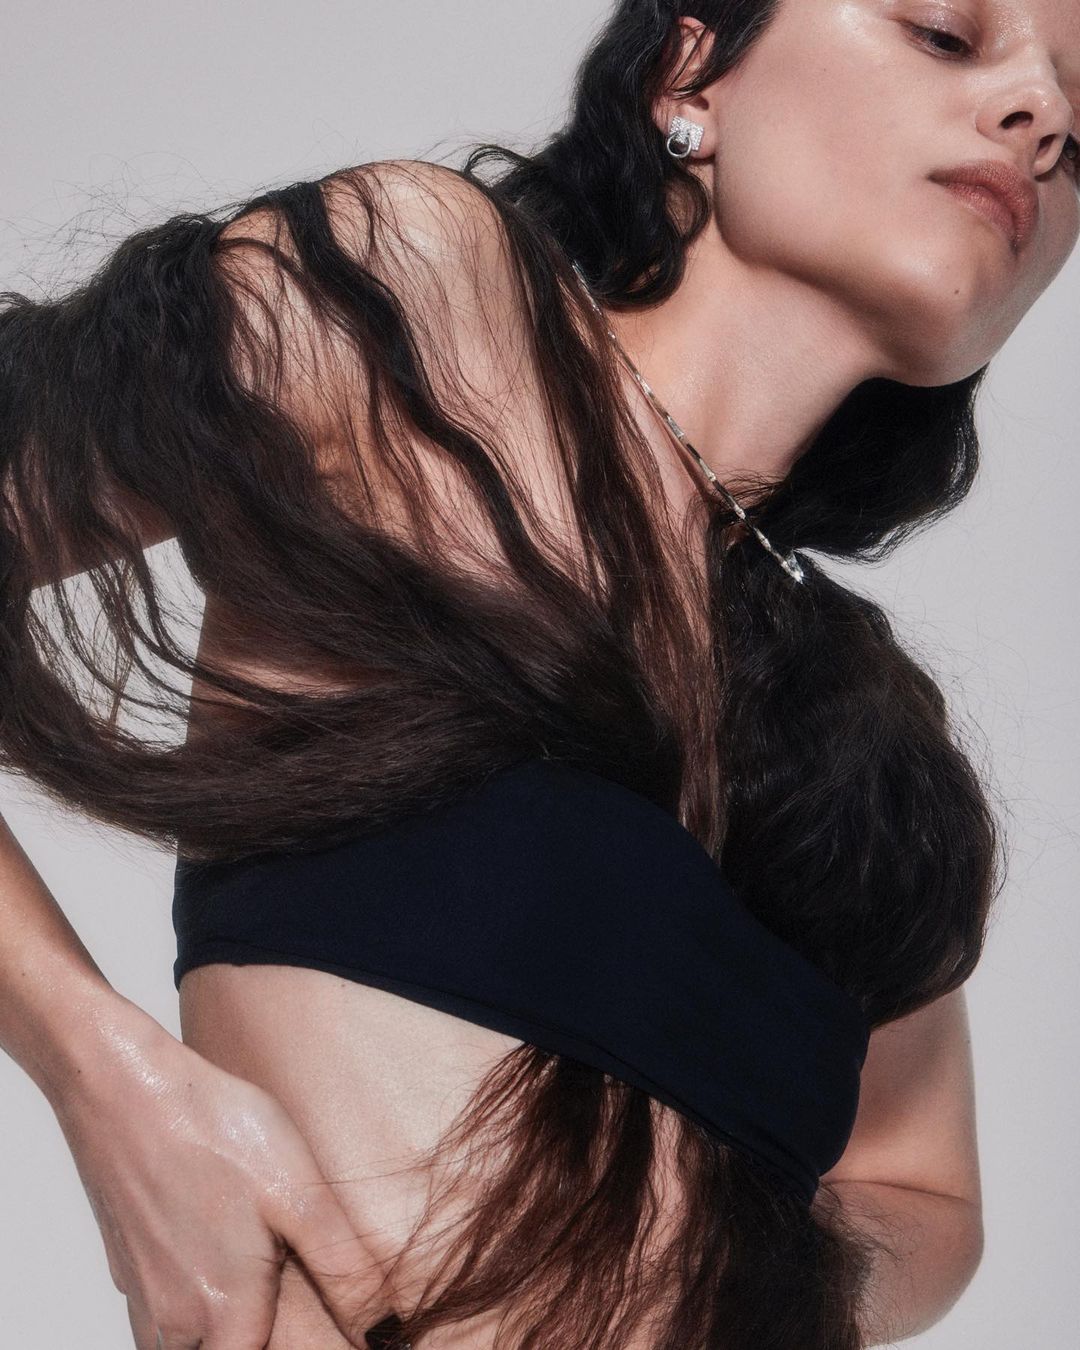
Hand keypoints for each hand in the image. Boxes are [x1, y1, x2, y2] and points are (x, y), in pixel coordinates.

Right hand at [49, 1000, 390, 1347]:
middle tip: (285, 1277)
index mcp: (225, 1313)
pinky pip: (162, 1310)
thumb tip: (385, 1329)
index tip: (327, 1320)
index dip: (300, 1344)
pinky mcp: (126, 1262)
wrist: (124, 1085)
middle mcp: (174, 1318)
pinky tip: (217, 1246)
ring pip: (185, 1341)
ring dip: (223, 1325)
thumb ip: (344, 1268)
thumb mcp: (301, 1196)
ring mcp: (143, 1292)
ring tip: (258, 1277)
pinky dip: (193, 1299)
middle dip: (259, 1335)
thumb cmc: (214, 1130)